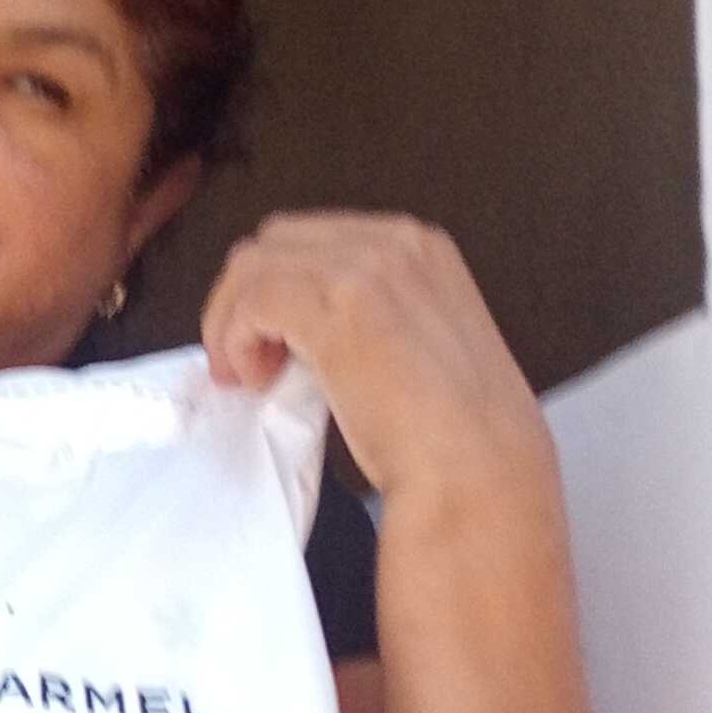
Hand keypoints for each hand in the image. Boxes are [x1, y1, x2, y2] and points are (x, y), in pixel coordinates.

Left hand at [201, 214, 553, 535]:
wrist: (478, 471)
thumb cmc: (455, 435)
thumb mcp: (416, 344)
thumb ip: (367, 316)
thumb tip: (297, 328)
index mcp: (420, 248)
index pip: (314, 240)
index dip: (276, 288)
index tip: (271, 344)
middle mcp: (396, 242)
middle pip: (277, 241)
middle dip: (246, 296)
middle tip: (249, 362)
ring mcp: (370, 267)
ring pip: (255, 264)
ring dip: (233, 320)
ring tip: (250, 378)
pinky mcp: (341, 305)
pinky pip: (253, 299)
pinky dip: (235, 338)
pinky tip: (255, 380)